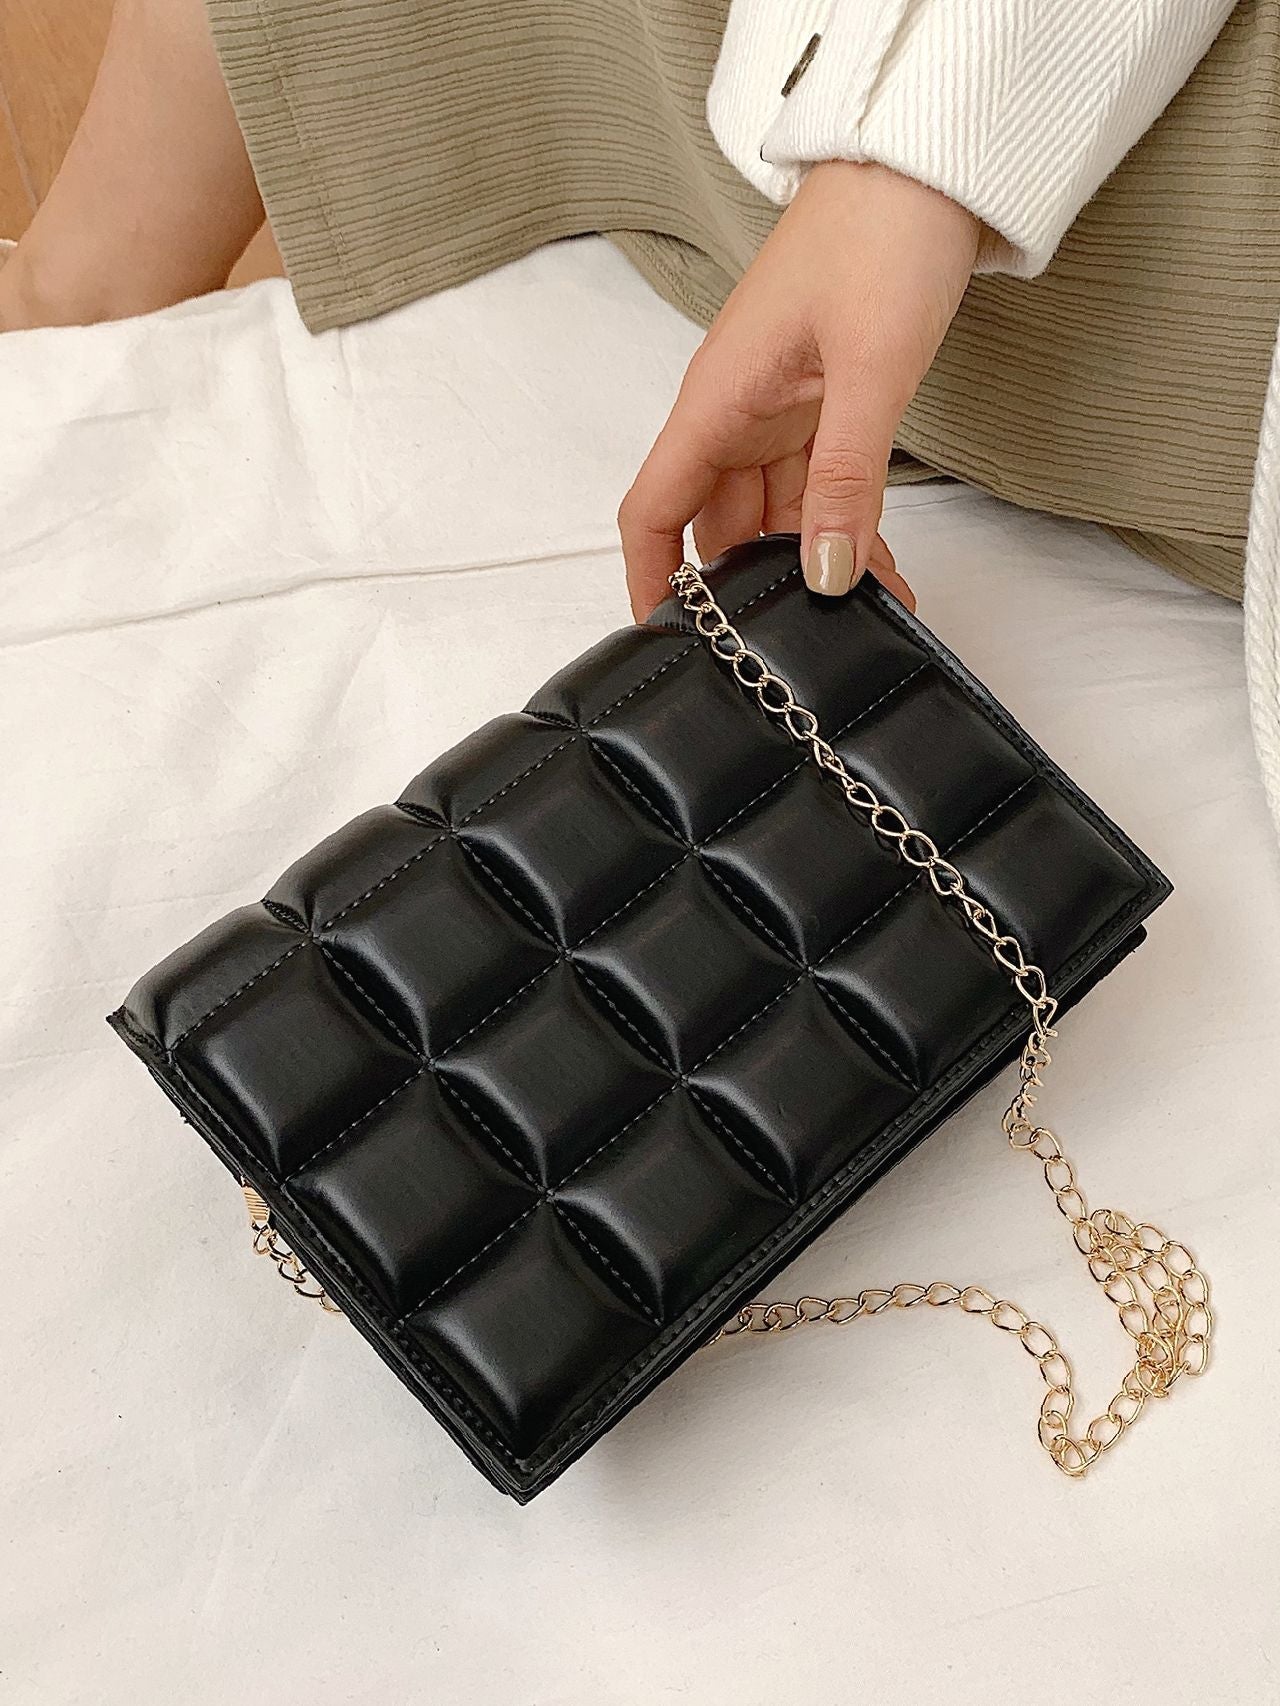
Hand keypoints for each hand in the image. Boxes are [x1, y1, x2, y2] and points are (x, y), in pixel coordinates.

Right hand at [618, 161, 978, 617]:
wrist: (928, 167)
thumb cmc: (880, 239)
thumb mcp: (869, 371)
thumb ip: (847, 480)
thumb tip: (827, 575)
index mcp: (716, 401)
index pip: (653, 511)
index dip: (650, 581)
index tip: (666, 641)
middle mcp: (735, 413)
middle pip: (719, 526)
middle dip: (752, 588)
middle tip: (796, 647)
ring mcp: (778, 410)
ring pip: (775, 513)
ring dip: (812, 562)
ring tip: (863, 615)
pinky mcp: (821, 403)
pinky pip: (819, 486)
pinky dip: (845, 527)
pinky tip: (881, 567)